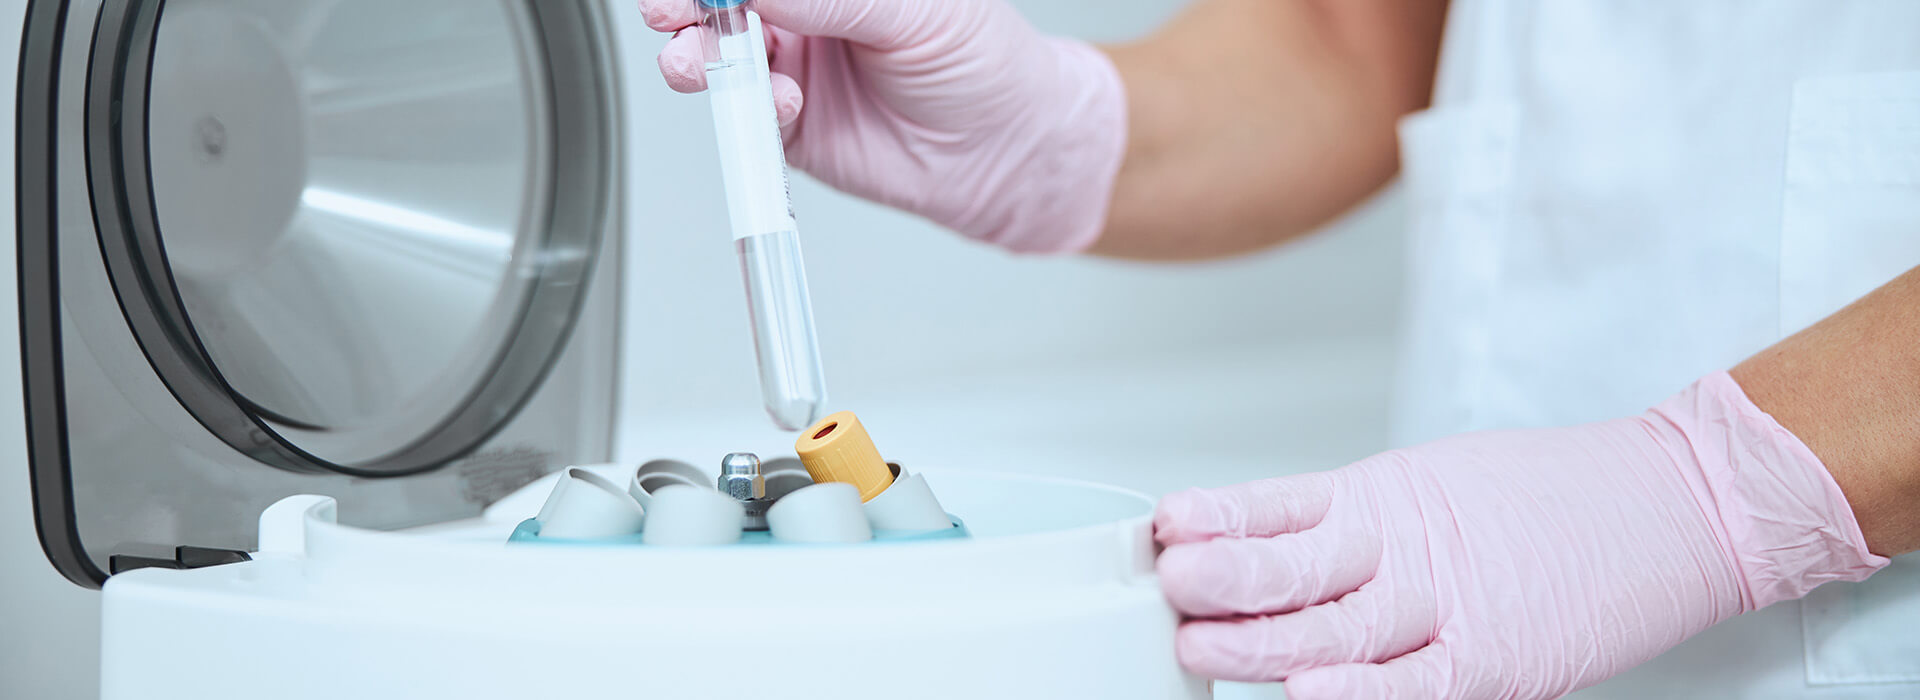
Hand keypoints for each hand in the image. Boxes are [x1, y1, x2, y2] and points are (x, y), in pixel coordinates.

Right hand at [637, 0, 1126, 252]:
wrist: (1004, 152)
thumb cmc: (982, 61)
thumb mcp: (909, 11)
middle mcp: (804, 11)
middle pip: (719, 0)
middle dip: (684, 3)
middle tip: (672, 10)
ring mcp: (790, 63)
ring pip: (715, 52)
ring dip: (695, 55)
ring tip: (692, 61)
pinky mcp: (789, 123)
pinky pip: (746, 112)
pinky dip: (747, 106)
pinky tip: (779, 102)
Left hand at [1155, 372, 1885, 697]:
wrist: (1674, 504)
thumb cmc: (1551, 497)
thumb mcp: (1430, 483)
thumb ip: (1348, 524)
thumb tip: (1255, 551)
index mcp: (1381, 498)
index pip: (1276, 505)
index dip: (1216, 516)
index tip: (1165, 522)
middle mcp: (1403, 547)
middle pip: (1295, 566)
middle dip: (1223, 578)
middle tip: (1170, 584)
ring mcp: (1446, 605)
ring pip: (1335, 626)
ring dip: (1260, 637)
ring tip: (1198, 640)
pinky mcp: (1492, 660)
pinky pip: (1411, 684)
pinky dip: (1356, 691)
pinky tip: (1304, 691)